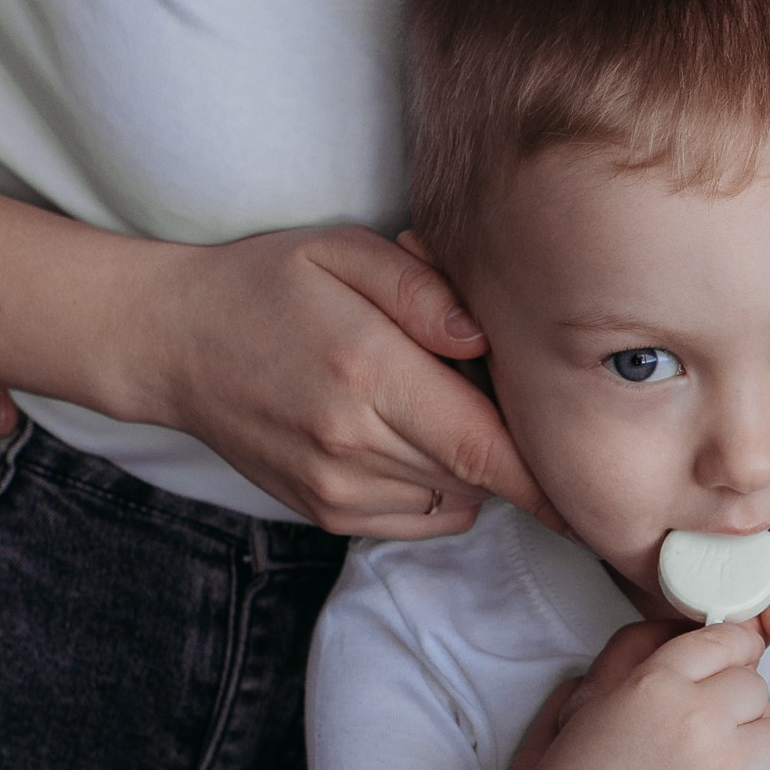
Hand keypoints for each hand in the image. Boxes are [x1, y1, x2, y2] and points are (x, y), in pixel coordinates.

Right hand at [130, 222, 551, 537]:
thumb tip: (486, 339)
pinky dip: (440, 488)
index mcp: (366, 371)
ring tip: (435, 405)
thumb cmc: (268, 286)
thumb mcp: (343, 251)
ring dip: (474, 466)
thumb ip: (423, 289)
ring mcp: (337, 488)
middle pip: (481, 475)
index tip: (595, 479)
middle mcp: (352, 442)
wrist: (174, 344)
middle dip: (512, 447)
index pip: (486, 446)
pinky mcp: (328, 514)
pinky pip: (423, 518)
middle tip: (494, 392)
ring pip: (458, 500)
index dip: (549, 472)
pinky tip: (411, 437)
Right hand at [507, 620, 769, 769]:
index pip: (727, 641)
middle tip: (707, 746)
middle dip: (739, 714)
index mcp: (656, 682)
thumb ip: (654, 660)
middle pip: (757, 689)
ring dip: (760, 759)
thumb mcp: (601, 702)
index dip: (733, 658)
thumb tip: (720, 638)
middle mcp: (693, 720)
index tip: (730, 677)